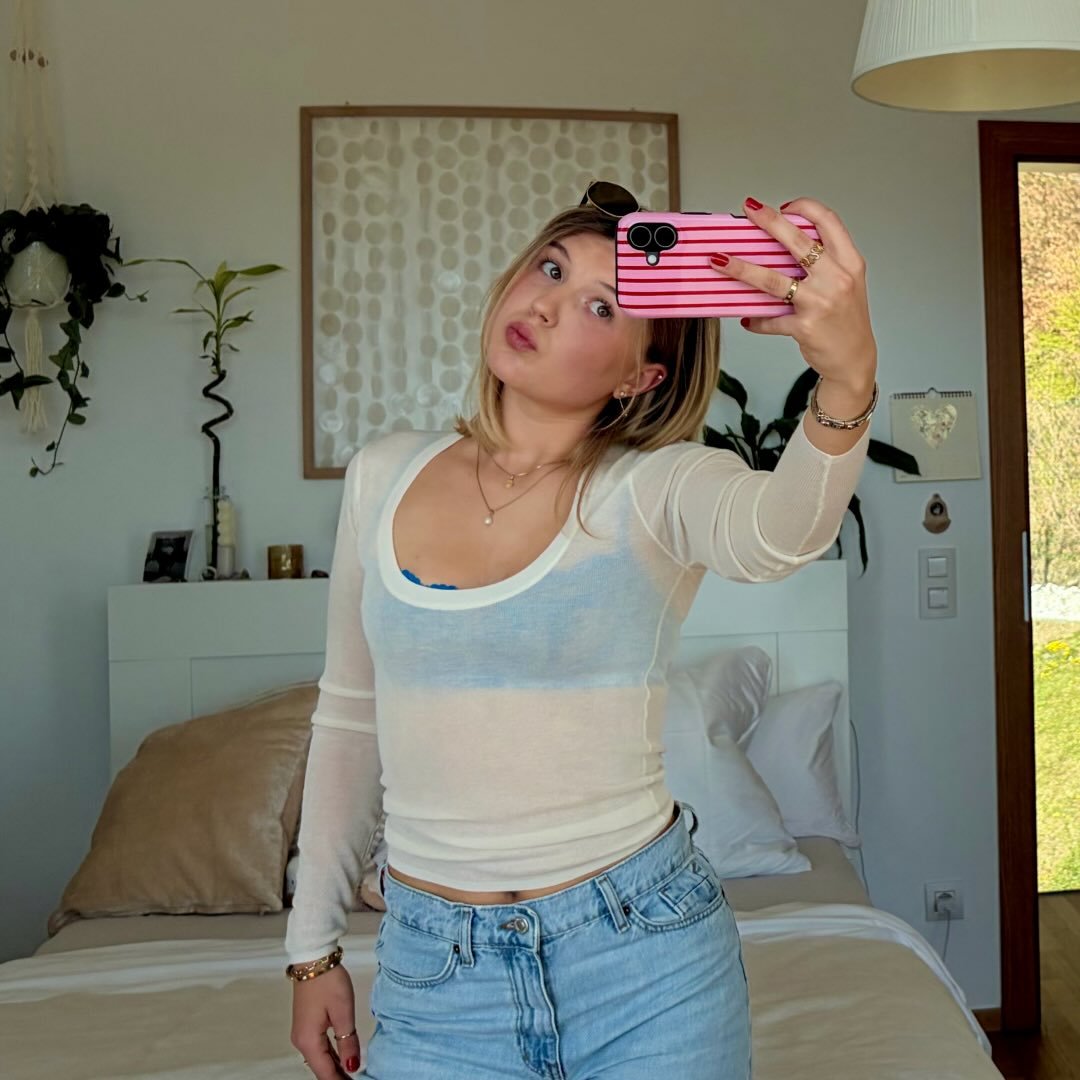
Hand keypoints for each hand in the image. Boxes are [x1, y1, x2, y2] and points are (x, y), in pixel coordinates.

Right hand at [291, 964, 363, 1077]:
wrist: (313, 959)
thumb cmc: (328, 982)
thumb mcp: (343, 1012)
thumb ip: (348, 1042)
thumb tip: (352, 1066)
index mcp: (309, 1041)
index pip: (326, 1073)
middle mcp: (301, 1041)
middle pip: (321, 1068)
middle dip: (338, 1077)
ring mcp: (302, 1033)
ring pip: (320, 1059)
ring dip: (335, 1068)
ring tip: (352, 1073)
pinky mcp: (306, 1024)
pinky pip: (319, 1048)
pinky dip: (331, 1056)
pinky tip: (342, 1060)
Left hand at [709, 196, 877, 390]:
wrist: (854, 359)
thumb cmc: (847, 320)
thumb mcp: (847, 283)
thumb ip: (824, 263)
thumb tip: (782, 246)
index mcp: (849, 262)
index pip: (828, 221)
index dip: (804, 207)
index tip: (784, 206)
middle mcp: (836, 278)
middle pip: (797, 241)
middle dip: (769, 221)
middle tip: (749, 210)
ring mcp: (819, 303)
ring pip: (772, 280)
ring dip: (741, 269)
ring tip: (719, 261)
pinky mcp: (804, 327)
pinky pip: (770, 319)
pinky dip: (756, 320)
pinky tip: (747, 319)